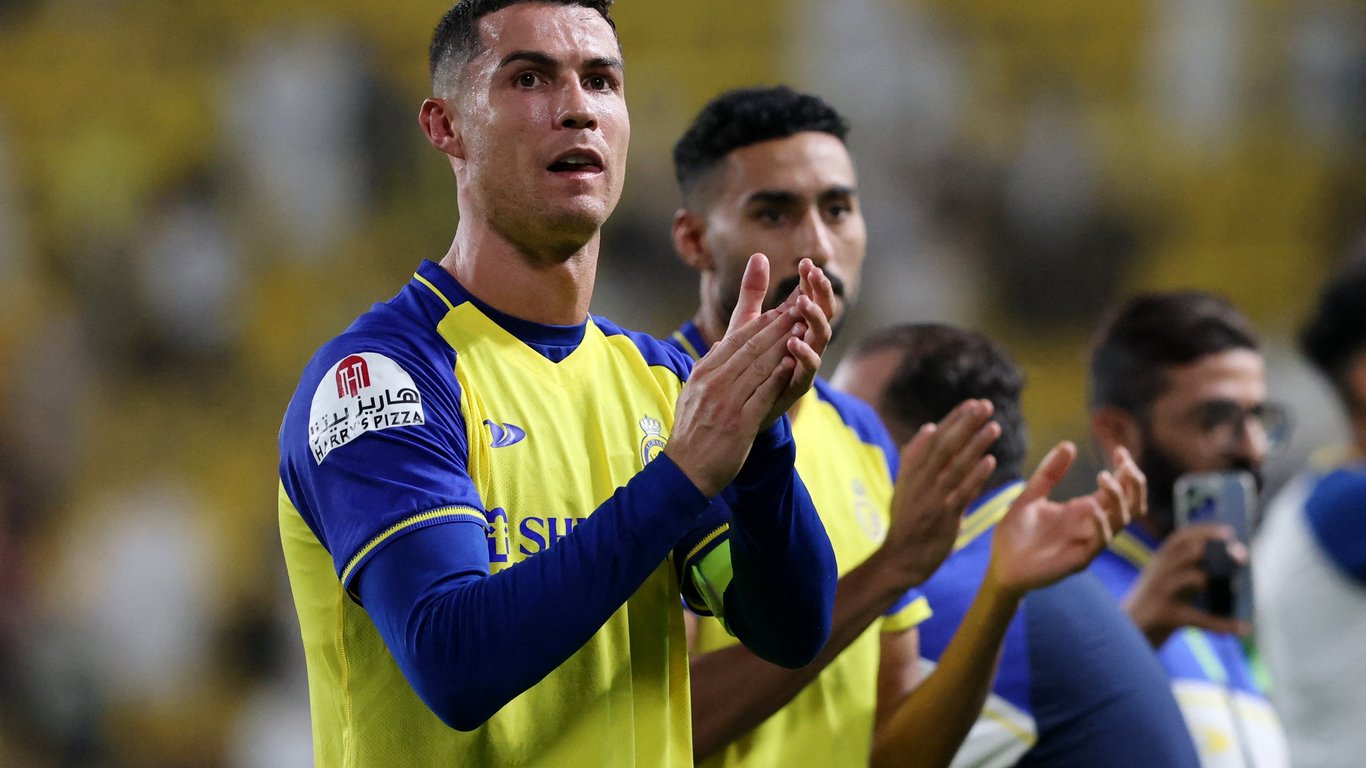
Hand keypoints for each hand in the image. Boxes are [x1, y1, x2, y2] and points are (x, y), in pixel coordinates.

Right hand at [666, 254, 809, 495]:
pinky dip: (778, 377)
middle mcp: (713, 384)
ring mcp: (726, 403)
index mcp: (703, 374)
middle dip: (777, 326)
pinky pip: (762, 394)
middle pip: (750, 348)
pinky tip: (792, 363)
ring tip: (801, 329)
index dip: (760, 323)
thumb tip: (721, 345)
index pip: (735, 340)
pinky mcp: (740, 423)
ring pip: (759, 366)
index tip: (779, 308)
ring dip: (782, 345)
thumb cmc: (691, 433)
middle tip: (798, 309)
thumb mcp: (692, 393)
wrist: (685, 470)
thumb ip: (707, 367)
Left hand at [758, 257, 834, 426]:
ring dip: (814, 320)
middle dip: (821, 294)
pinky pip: (807, 371)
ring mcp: (803, 365)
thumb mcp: (746, 322)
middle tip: (815, 275)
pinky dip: (803, 356)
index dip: (810, 281)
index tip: (805, 263)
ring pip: (820, 340)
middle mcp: (805, 344)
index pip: (810, 297)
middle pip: (823, 314)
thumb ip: (754, 292)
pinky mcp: (795, 387)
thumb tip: (759, 255)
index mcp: (795, 326)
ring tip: (803, 304)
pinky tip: (794, 342)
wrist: (736, 407)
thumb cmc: (746, 362)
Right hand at [879, 399, 1000, 585]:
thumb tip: (929, 427)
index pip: (935, 438)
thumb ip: (916, 457)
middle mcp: (921, 481)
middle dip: (966, 424)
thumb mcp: (904, 485)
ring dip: (975, 445)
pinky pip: (962, 493)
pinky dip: (976, 476)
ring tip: (994, 426)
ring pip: (956, 466)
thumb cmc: (905, 522)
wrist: (899, 560)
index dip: (954, 419)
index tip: (972, 403)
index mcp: (911, 471)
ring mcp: (932, 499)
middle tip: (986, 405)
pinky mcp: (944, 517)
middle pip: (945, 446)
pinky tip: (990, 461)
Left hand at [987, 443, 1140, 598]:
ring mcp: (1087, 543)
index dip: (1125, 470)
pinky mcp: (1078, 559)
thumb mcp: (1030, 496)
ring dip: (1118, 498)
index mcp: (1083, 511)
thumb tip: (1069, 444)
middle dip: (1134, 483)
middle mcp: (1091, 526)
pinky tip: (1091, 507)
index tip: (1120, 450)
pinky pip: (1099, 542)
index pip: (1118, 489)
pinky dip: (1100, 524)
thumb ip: (1049, 474)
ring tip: (1104, 477)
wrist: (1000, 566)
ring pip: (1121, 521)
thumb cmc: (1016, 535)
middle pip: (1131, 506)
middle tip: (1124, 463)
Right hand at [1124, 522, 1248, 646]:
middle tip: (1241, 555)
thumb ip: (1190, 574)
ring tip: (1238, 588)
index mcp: (1158, 563)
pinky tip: (1244, 628)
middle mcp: (1157, 573)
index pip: (1180, 538)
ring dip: (1220, 581)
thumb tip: (1231, 570)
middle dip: (1217, 552)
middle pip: (1189, 553)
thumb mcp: (1167, 585)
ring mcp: (1160, 593)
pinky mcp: (1165, 615)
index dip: (1205, 532)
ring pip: (1194, 578)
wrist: (1126, 637)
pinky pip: (1200, 618)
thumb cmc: (1155, 609)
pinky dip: (1224, 624)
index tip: (1229, 531)